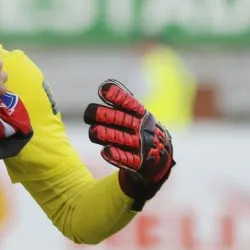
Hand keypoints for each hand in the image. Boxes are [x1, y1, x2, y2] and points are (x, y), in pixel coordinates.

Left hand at [83, 80, 174, 208]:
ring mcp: (140, 145)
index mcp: (140, 114)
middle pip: (121, 120)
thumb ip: (122, 101)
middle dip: (105, 116)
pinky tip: (105, 151)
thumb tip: (105, 87)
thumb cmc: (140, 129)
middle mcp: (140, 127)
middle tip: (88, 113)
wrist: (161, 155)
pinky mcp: (139, 162)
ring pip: (122, 138)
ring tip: (94, 131)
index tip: (103, 90)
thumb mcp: (137, 114)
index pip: (128, 103)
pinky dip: (117, 156)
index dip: (117, 96)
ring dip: (108, 135)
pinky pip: (128, 159)